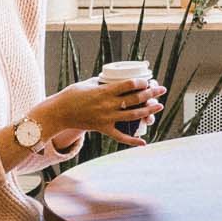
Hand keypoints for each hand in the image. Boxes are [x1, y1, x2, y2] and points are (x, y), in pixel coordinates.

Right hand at [46, 76, 164, 149]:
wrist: (59, 112)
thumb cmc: (72, 95)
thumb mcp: (88, 83)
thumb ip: (103, 82)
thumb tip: (115, 79)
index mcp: (104, 91)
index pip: (128, 85)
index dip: (141, 82)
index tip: (148, 80)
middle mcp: (108, 105)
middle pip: (134, 99)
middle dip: (150, 93)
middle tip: (162, 90)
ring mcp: (106, 118)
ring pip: (132, 115)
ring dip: (148, 111)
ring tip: (159, 106)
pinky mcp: (103, 128)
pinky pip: (120, 136)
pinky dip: (132, 140)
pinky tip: (144, 142)